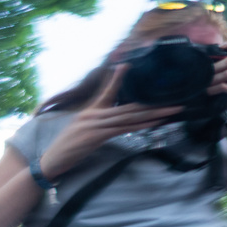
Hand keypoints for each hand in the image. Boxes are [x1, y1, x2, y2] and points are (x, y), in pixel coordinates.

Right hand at [38, 67, 180, 178]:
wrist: (52, 160)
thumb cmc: (67, 147)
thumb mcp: (81, 130)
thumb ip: (96, 122)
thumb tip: (113, 120)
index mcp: (91, 111)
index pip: (108, 91)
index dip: (118, 78)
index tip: (129, 66)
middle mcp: (94, 115)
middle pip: (129, 107)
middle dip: (154, 104)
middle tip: (174, 100)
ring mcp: (96, 125)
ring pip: (129, 117)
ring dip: (153, 115)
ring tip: (171, 110)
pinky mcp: (97, 137)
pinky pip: (123, 130)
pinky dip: (141, 126)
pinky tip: (154, 124)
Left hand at [208, 38, 226, 108]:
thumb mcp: (223, 75)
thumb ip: (219, 66)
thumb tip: (201, 60)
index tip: (220, 46)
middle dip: (215, 66)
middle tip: (204, 73)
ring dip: (213, 79)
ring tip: (204, 84)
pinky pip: (225, 86)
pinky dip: (214, 88)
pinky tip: (208, 91)